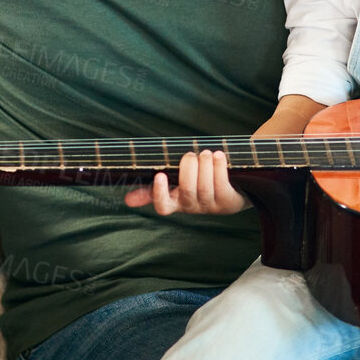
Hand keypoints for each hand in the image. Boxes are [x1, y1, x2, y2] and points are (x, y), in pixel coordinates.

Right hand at [124, 149, 250, 214]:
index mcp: (176, 202)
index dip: (158, 193)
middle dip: (188, 168)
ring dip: (204, 165)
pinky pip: (221, 184)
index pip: (163, 206)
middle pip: (187, 190)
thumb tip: (127, 200)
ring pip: (204, 186)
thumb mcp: (175, 188)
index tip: (159, 175)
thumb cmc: (197, 185)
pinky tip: (218, 155)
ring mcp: (211, 206)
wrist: (232, 192)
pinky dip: (218, 166)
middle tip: (190, 154)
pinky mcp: (228, 201)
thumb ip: (152, 192)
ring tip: (205, 153)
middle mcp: (192, 207)